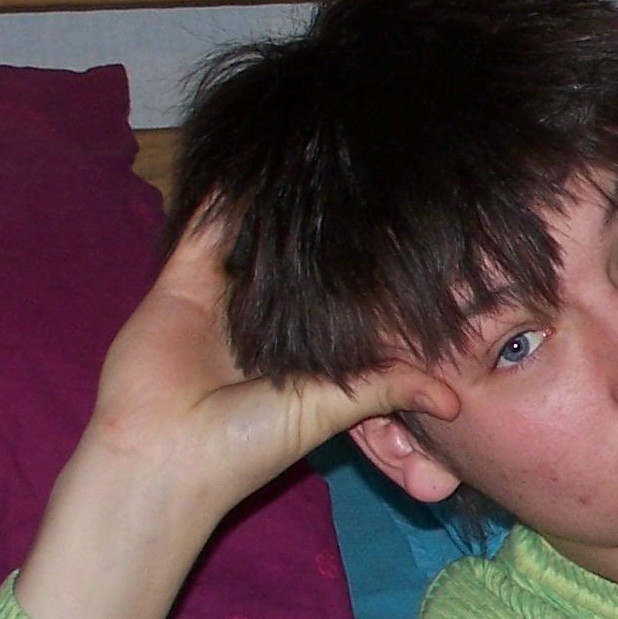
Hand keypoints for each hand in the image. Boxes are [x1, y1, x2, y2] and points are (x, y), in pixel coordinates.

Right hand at [16, 206, 457, 618]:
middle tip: (368, 195)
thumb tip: (454, 400)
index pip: (339, 308)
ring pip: (253, 242)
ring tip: (319, 169)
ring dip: (279, 213)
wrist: (163, 453)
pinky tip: (257, 165)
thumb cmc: (248, 444)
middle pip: (298, 271)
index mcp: (298, 356)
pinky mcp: (181, 281)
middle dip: (326, 239)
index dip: (366, 284)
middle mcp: (261, 325)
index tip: (407, 246)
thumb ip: (387, 388)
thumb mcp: (332, 411)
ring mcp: (220, 300)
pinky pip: (205, 228)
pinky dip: (227, 198)